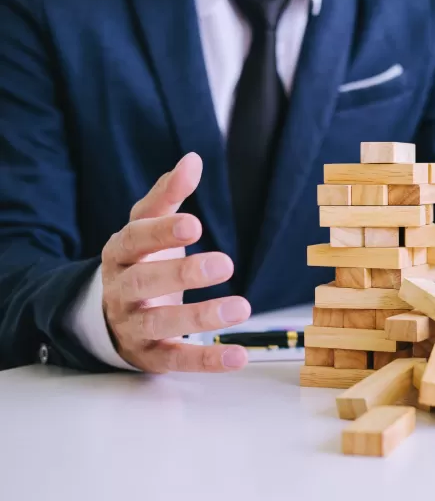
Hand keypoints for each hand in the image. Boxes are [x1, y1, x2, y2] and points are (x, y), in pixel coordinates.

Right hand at [101, 153, 250, 372]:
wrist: (108, 316)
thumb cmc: (139, 262)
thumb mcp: (147, 228)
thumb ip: (167, 197)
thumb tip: (193, 159)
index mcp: (120, 253)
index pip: (134, 239)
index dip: (162, 233)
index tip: (195, 224)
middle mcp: (121, 290)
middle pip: (144, 282)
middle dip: (182, 273)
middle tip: (224, 264)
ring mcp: (132, 325)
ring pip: (160, 323)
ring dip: (200, 317)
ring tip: (241, 308)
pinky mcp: (149, 356)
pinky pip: (175, 359)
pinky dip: (206, 359)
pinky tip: (238, 355)